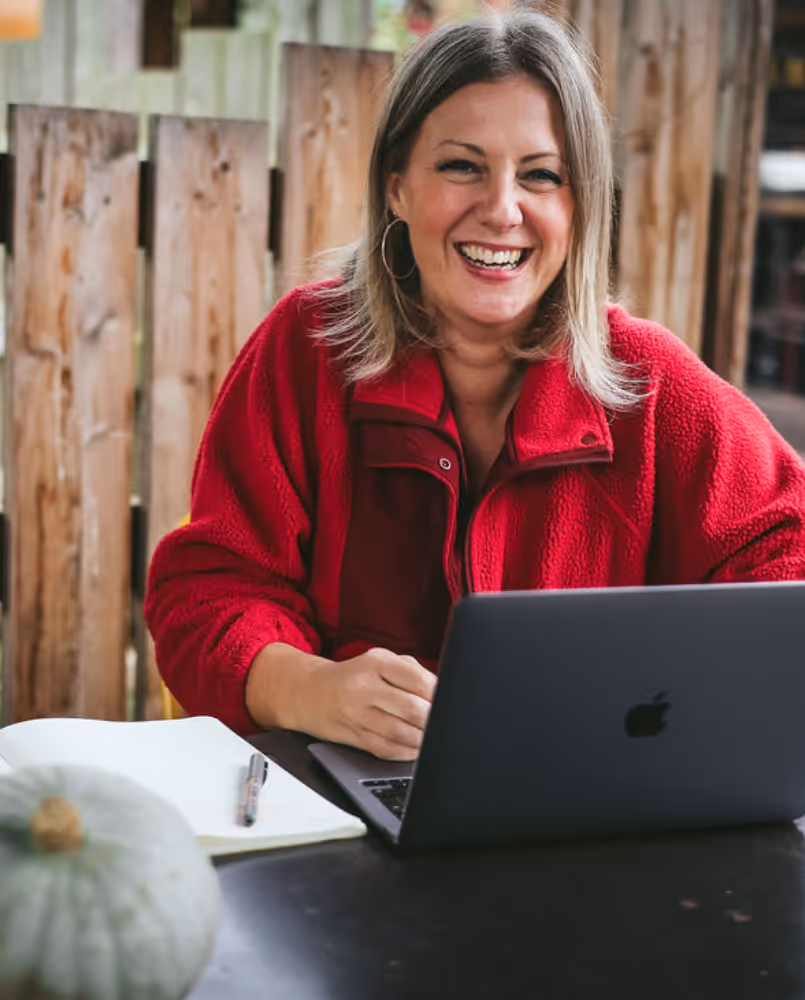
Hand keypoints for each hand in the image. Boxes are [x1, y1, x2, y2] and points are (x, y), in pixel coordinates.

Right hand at [305, 647, 435, 760]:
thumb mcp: (380, 661)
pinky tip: (414, 748)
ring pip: (400, 733)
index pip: (417, 679)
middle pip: (411, 709)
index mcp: (376, 662)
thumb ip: (412, 673)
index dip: (437, 695)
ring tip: (431, 736)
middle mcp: (364, 687)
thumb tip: (441, 694)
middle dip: (432, 720)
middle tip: (442, 723)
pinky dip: (406, 752)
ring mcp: (356, 713)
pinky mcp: (352, 735)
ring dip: (422, 739)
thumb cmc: (355, 676)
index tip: (448, 703)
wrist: (311, 692)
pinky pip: (386, 749)